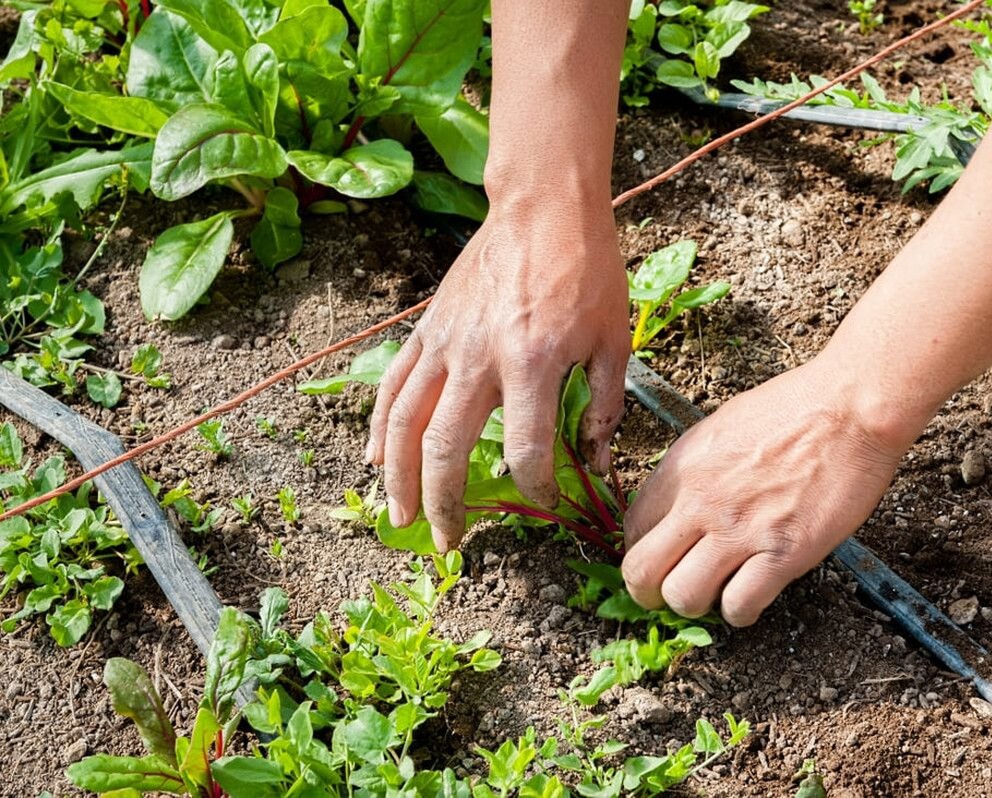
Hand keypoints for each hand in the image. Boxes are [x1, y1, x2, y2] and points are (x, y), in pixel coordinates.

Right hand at [366, 196, 629, 550]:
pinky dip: (380, 427)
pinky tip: (375, 460)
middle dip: (446, 504)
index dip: (535, 488)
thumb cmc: (588, 270)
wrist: (544, 208)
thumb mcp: (613, 340)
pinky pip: (392, 386)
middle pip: (447, 449)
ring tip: (401, 518)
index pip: (526, 449)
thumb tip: (592, 462)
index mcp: (533, 361)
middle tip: (450, 543)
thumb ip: (602, 405)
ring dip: (399, 478)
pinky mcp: (427, 329)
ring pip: (406, 423)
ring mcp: (445, 342)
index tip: (542, 503)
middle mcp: (480, 356)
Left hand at [621, 355, 914, 626]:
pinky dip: (741, 613)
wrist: (849, 408)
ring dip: (695, 605)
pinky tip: (751, 598)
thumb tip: (678, 503)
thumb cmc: (794, 408)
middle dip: (648, 593)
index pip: (632, 527)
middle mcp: (700, 501)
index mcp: (682, 468)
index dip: (641, 551)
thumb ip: (693, 469)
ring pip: (683, 597)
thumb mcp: (721, 428)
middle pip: (641, 572)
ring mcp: (739, 530)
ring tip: (715, 593)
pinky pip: (739, 606)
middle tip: (667, 595)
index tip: (659, 559)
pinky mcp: (782, 553)